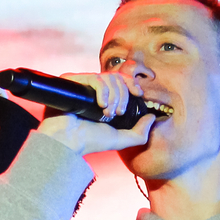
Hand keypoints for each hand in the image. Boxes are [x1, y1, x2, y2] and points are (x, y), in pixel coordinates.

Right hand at [36, 70, 155, 154]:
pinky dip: (103, 91)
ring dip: (114, 96)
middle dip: (123, 96)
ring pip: (108, 77)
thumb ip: (139, 133)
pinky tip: (101, 105)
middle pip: (117, 78)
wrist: (66, 142)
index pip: (121, 81)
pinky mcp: (72, 81)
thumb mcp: (119, 139)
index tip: (139, 93)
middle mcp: (93, 89)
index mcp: (103, 98)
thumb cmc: (88, 142)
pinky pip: (95, 78)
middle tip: (117, 113)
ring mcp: (82, 84)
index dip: (132, 84)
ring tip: (108, 113)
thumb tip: (152, 117)